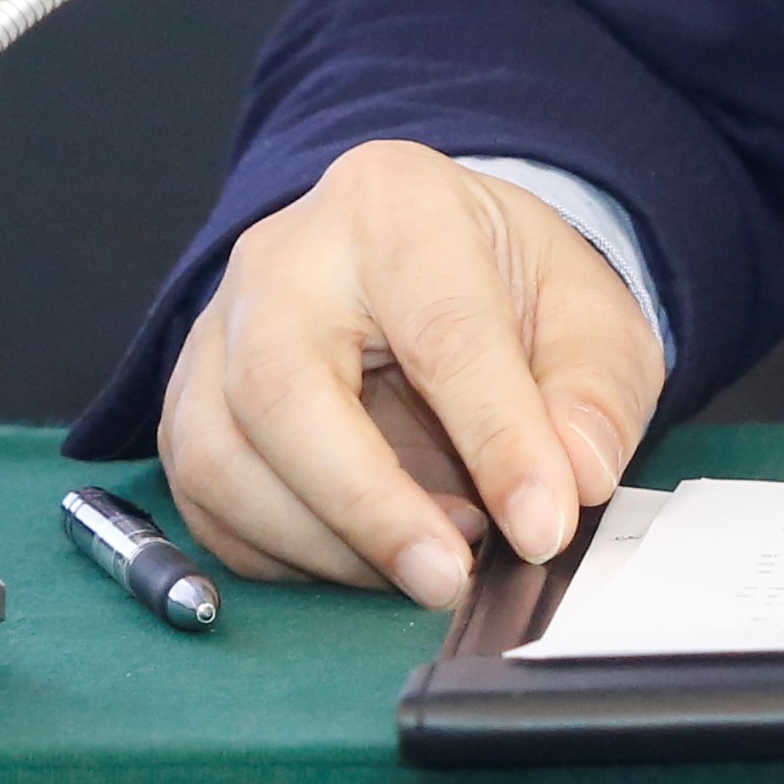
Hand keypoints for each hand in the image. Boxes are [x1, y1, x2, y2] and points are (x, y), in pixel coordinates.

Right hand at [157, 140, 665, 610]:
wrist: (432, 262)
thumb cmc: (505, 285)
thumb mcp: (590, 314)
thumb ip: (594, 392)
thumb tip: (576, 478)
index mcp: (396, 205)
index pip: (442, 332)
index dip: (497, 441)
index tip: (543, 527)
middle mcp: (283, 259)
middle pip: (282, 389)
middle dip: (369, 506)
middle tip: (450, 577)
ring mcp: (218, 332)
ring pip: (222, 458)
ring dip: (326, 542)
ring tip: (430, 559)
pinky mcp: (189, 405)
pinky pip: (208, 505)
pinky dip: (287, 556)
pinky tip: (367, 557)